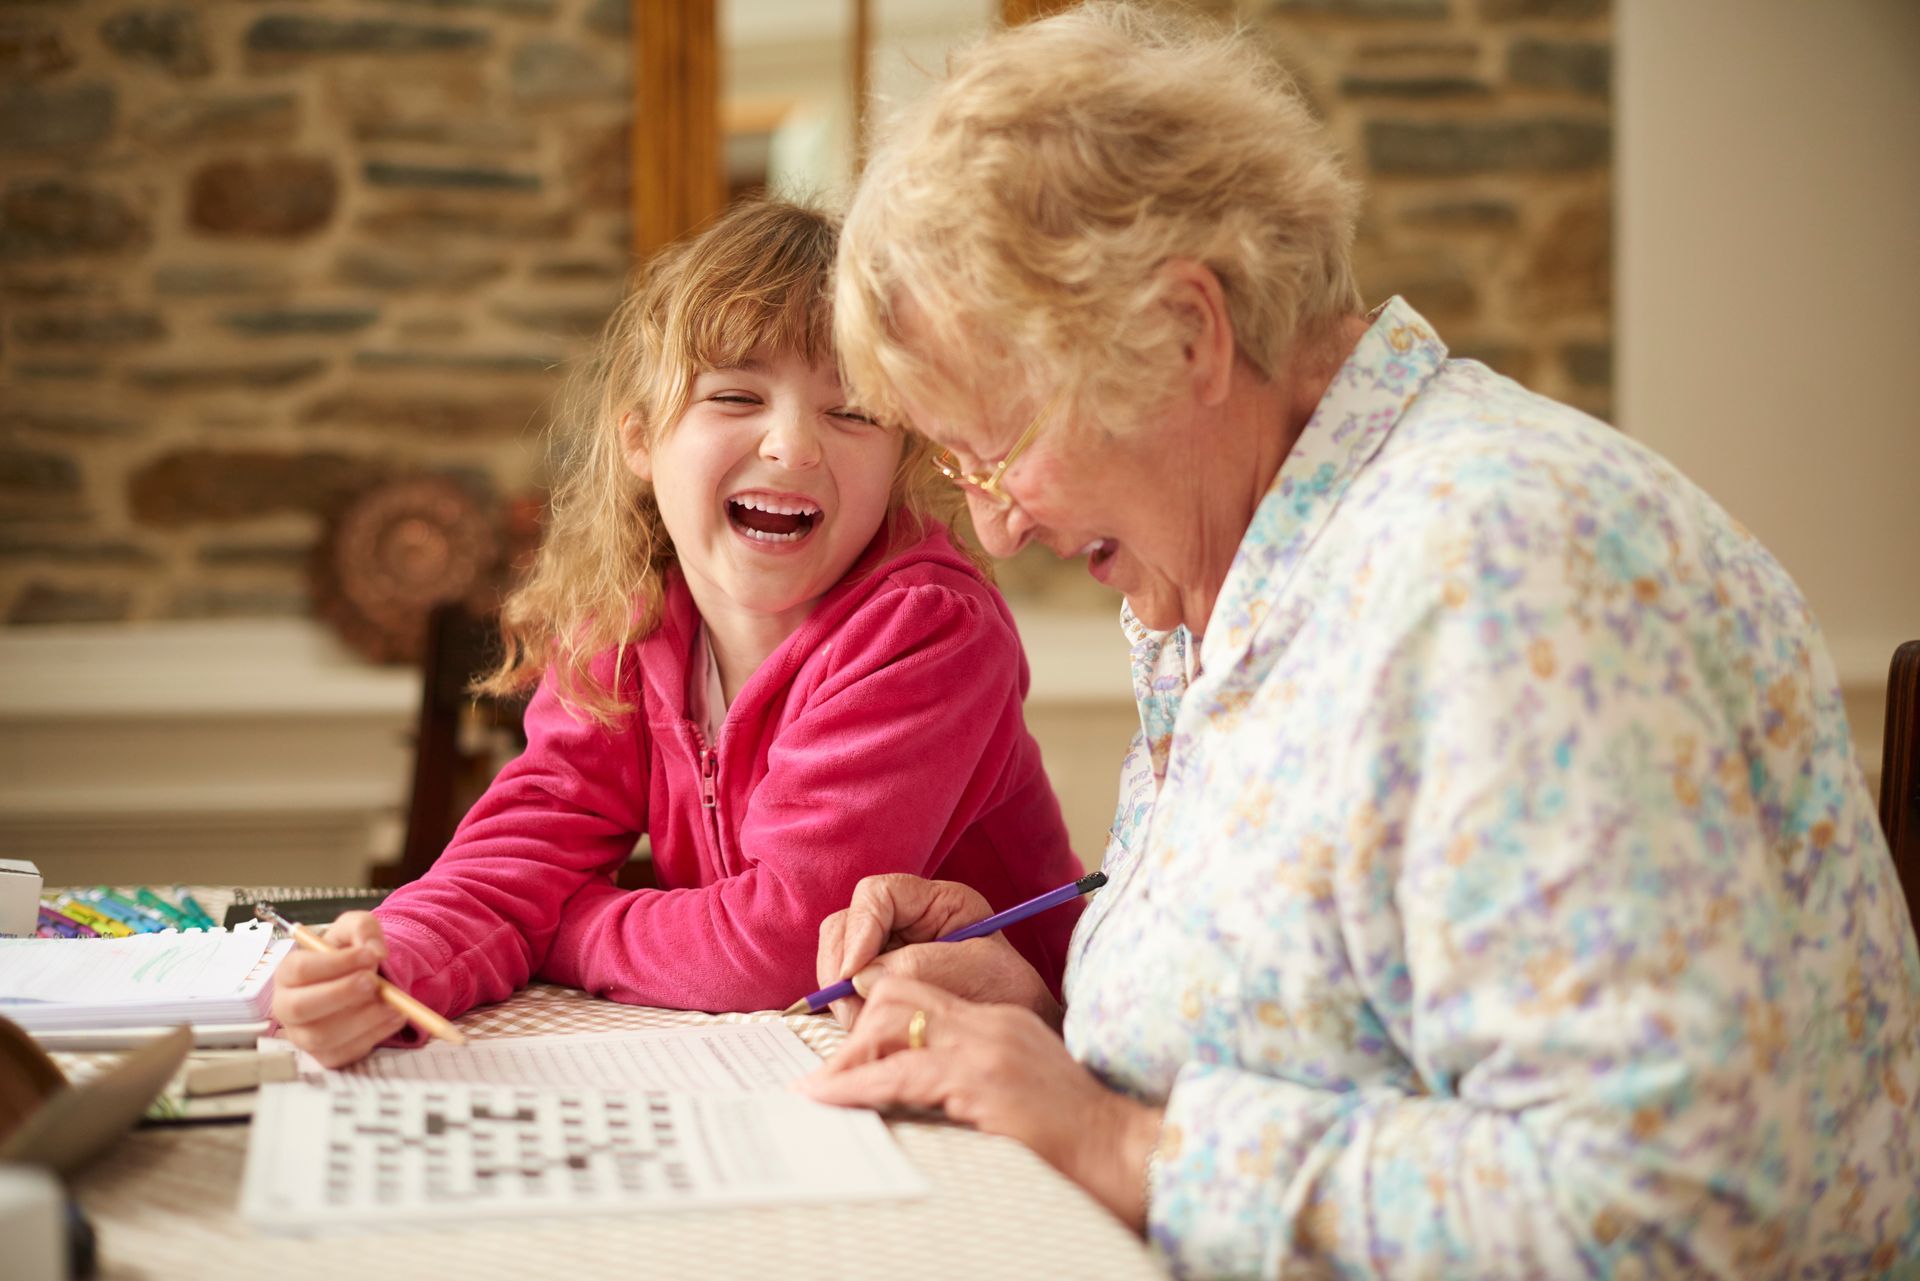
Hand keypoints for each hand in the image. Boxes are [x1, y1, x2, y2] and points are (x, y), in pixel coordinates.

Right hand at [268, 912, 406, 1067]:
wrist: (364, 979)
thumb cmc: (351, 953)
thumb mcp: (356, 928)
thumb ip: (363, 929)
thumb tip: (375, 951)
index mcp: (288, 973)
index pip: (300, 970)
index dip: (335, 964)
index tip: (370, 956)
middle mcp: (288, 1007)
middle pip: (300, 1007)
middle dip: (340, 994)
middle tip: (373, 982)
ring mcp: (304, 1036)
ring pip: (323, 1036)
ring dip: (362, 1019)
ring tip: (392, 1002)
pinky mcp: (326, 1055)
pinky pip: (346, 1053)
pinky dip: (374, 1036)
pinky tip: (394, 1016)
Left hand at [796, 976, 1162, 1229]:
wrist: (1122, 1150)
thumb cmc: (1073, 1132)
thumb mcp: (1018, 1087)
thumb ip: (972, 1074)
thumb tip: (911, 1087)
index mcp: (998, 1020)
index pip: (919, 994)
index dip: (873, 1015)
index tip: (848, 1052)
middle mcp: (990, 1023)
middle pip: (897, 995)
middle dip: (853, 1030)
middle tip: (828, 1073)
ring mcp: (986, 1048)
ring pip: (890, 1025)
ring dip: (847, 1058)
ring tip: (820, 1089)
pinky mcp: (981, 1081)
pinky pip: (899, 1074)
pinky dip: (857, 1085)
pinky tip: (833, 1098)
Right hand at [815, 874, 1058, 1028]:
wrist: (1021, 1028)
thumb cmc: (1009, 993)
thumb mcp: (975, 973)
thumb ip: (920, 966)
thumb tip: (862, 977)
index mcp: (938, 902)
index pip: (878, 894)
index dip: (859, 929)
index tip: (855, 974)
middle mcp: (907, 919)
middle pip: (846, 923)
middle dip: (840, 966)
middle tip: (850, 1010)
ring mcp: (888, 948)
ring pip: (838, 955)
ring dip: (840, 991)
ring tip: (860, 1025)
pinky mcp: (877, 979)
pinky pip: (844, 985)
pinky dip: (845, 1005)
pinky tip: (862, 1027)